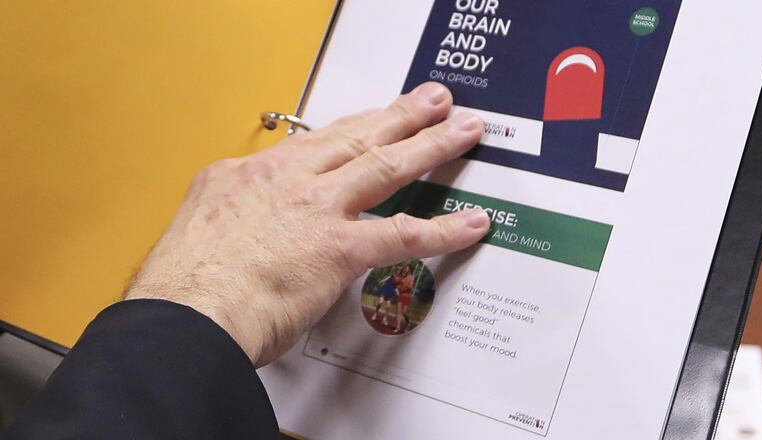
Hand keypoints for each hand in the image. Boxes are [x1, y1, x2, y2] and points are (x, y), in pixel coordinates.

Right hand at [124, 82, 489, 367]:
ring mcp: (317, 209)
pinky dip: (444, 229)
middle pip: (356, 136)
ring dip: (431, 145)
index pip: (311, 145)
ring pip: (387, 166)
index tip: (367, 124)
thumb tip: (257, 233)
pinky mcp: (340, 247)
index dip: (348, 132)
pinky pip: (405, 235)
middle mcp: (288, 180)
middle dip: (399, 116)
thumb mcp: (203, 230)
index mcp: (250, 173)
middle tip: (430, 101)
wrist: (185, 314)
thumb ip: (240, 221)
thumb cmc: (186, 286)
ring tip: (460, 130)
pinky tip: (470, 223)